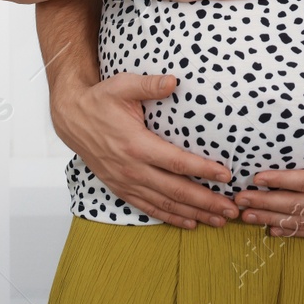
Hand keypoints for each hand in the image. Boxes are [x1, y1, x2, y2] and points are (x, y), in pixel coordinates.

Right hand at [49, 71, 240, 228]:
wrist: (72, 119)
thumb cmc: (100, 100)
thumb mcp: (122, 85)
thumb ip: (149, 85)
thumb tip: (174, 81)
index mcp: (135, 144)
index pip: (176, 162)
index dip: (203, 170)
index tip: (226, 175)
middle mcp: (131, 168)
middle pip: (175, 191)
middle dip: (206, 202)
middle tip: (231, 210)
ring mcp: (125, 182)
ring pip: (165, 204)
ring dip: (193, 214)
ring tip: (218, 220)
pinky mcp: (120, 188)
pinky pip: (148, 208)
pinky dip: (170, 217)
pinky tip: (190, 223)